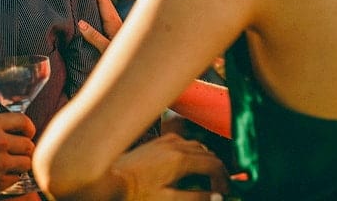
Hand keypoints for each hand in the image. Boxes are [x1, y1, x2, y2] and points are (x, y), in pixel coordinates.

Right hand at [0, 113, 36, 200]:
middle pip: (28, 144)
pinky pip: (16, 179)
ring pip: (26, 163)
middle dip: (24, 149)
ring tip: (9, 165)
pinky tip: (0, 175)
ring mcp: (0, 163)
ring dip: (20, 164)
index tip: (27, 133)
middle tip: (17, 152)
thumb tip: (10, 131)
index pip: (23, 121)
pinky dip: (11, 178)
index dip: (28, 128)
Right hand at [78, 0, 122, 52]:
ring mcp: (116, 24)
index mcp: (112, 22)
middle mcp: (115, 20)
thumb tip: (81, 23)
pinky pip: (107, 11)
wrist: (137, 63)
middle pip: (106, 0)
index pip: (103, 1)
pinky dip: (102, 3)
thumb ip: (94, 37)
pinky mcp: (116, 30)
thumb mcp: (105, 49)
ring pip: (107, 5)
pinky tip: (100, 5)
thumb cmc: (121, 57)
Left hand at [110, 133, 228, 199]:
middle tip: (219, 189)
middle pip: (208, 154)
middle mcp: (174, 146)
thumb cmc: (136, 192)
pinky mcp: (157, 142)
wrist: (111, 178)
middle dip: (217, 171)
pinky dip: (192, 153)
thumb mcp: (168, 200)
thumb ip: (195, 198)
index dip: (224, 180)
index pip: (214, 165)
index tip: (225, 193)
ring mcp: (165, 141)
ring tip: (206, 180)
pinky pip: (183, 143)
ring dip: (205, 161)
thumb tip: (217, 198)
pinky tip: (187, 166)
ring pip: (196, 147)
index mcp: (180, 159)